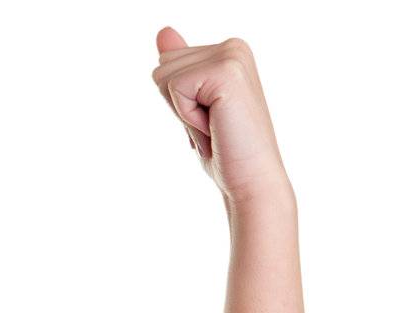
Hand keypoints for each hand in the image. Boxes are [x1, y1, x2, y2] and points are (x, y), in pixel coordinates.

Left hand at [151, 28, 292, 204]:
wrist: (252, 180)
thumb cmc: (225, 150)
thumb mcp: (194, 105)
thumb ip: (181, 67)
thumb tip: (164, 31)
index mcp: (228, 51)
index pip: (166, 63)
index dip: (177, 101)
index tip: (208, 118)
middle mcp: (233, 46)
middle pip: (161, 66)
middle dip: (177, 105)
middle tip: (212, 125)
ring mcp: (232, 55)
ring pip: (163, 77)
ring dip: (182, 112)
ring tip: (214, 127)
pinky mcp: (225, 71)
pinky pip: (174, 88)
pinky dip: (187, 116)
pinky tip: (215, 126)